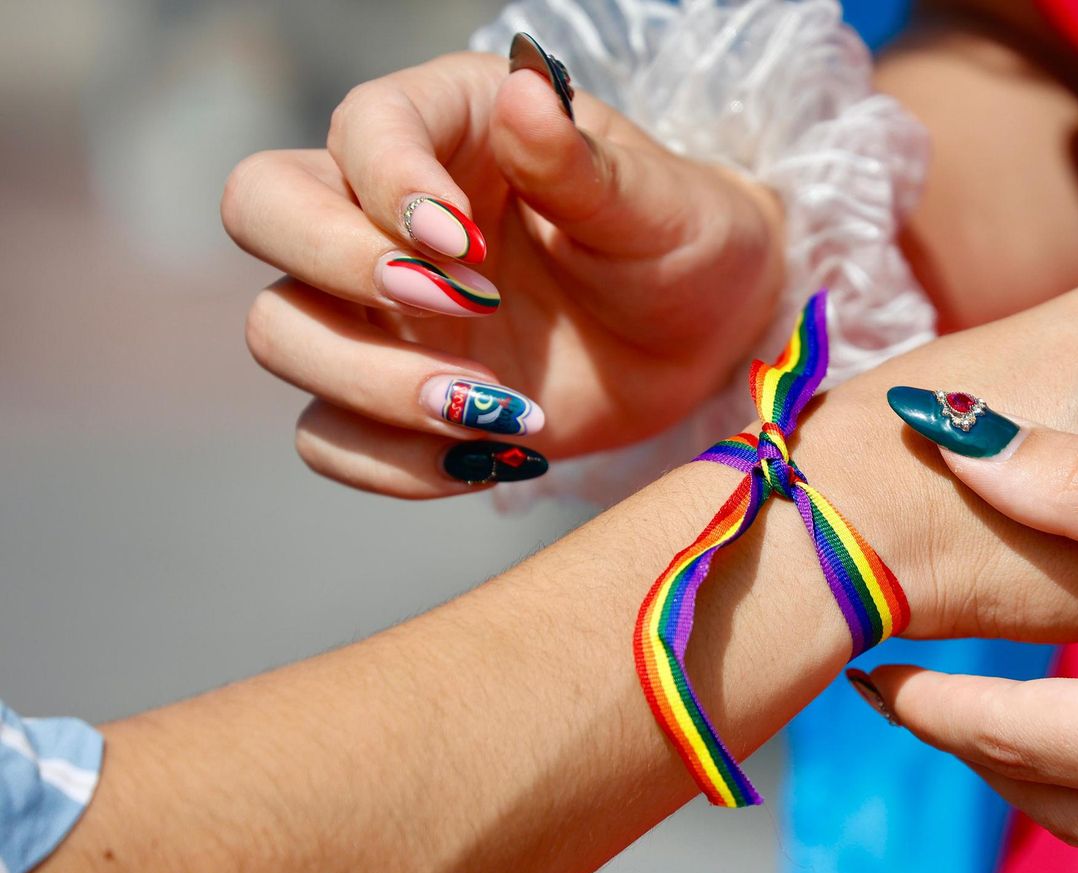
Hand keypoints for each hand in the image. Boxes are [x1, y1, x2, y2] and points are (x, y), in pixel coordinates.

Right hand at [221, 49, 783, 495]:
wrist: (704, 340)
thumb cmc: (681, 242)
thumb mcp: (653, 204)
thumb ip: (578, 164)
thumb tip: (524, 92)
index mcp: (447, 123)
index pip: (359, 128)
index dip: (390, 188)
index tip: (468, 247)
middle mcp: (383, 209)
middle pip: (261, 210)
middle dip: (337, 266)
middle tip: (457, 310)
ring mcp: (375, 308)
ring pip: (280, 332)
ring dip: (374, 384)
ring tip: (499, 409)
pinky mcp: (389, 394)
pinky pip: (328, 437)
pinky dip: (397, 463)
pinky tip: (496, 456)